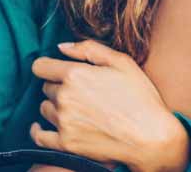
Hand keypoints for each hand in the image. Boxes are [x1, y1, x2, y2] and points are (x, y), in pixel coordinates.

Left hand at [31, 40, 190, 171]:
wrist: (151, 137)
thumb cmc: (141, 97)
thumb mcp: (122, 62)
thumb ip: (89, 49)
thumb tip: (62, 47)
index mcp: (75, 75)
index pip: (40, 66)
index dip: (49, 67)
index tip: (58, 71)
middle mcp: (64, 98)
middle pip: (46, 88)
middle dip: (59, 87)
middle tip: (80, 93)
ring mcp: (63, 122)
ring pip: (45, 109)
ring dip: (55, 107)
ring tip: (75, 110)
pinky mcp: (65, 144)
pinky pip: (39, 136)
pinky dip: (39, 130)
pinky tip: (42, 127)